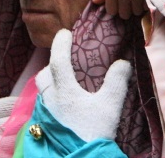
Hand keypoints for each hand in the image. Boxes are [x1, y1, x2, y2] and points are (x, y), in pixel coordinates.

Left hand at [35, 28, 131, 142]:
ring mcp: (44, 115)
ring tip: (65, 82)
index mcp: (64, 90)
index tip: (65, 32)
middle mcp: (50, 100)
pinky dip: (52, 98)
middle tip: (64, 60)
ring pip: (42, 91)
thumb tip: (122, 63)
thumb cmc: (93, 131)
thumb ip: (116, 81)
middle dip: (52, 64)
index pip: (58, 60)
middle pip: (44, 75)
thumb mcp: (110, 105)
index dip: (61, 44)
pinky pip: (44, 106)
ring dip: (51, 82)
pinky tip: (64, 105)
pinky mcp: (44, 128)